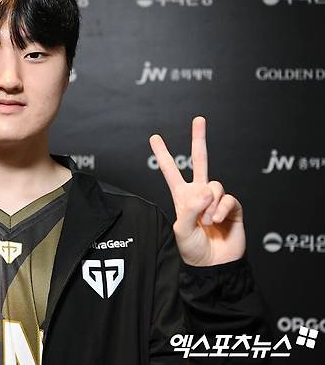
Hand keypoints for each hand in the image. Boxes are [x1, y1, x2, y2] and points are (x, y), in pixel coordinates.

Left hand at [149, 116, 244, 266]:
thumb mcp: (181, 231)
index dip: (163, 155)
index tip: (154, 137)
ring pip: (215, 184)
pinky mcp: (233, 208)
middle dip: (199, 139)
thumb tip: (206, 191)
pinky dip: (222, 209)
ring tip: (207, 221)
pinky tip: (217, 221)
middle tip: (198, 120)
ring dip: (210, 204)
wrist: (213, 267)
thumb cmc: (192, 251)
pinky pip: (228, 198)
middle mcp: (199, 194)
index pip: (171, 171)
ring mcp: (216, 200)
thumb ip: (189, 210)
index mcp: (182, 197)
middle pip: (200, 160)